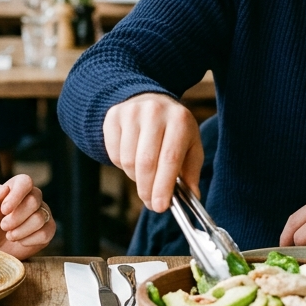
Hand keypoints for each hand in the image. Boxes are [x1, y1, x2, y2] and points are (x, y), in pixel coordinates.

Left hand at [0, 174, 54, 258]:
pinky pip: (45, 234)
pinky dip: (29, 241)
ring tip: (9, 235)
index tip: (4, 210)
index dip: (16, 196)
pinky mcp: (48, 230)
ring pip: (39, 219)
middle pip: (33, 202)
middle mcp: (34, 197)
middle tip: (3, 226)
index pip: (25, 182)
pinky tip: (20, 241)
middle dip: (15, 218)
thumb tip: (5, 188)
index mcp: (18, 186)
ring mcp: (43, 213)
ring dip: (20, 231)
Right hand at [103, 93, 201, 212]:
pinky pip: (114, 154)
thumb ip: (191, 171)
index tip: (159, 206)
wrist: (148, 99)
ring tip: (144, 175)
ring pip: (128, 161)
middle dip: (147, 189)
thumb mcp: (190, 144)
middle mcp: (155, 112)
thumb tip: (192, 197)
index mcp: (179, 119)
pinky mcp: (113, 116)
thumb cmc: (173, 128)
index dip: (163, 186)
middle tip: (150, 202)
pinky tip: (132, 159)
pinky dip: (122, 165)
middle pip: (146, 162)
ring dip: (135, 178)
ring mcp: (132, 112)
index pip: (170, 159)